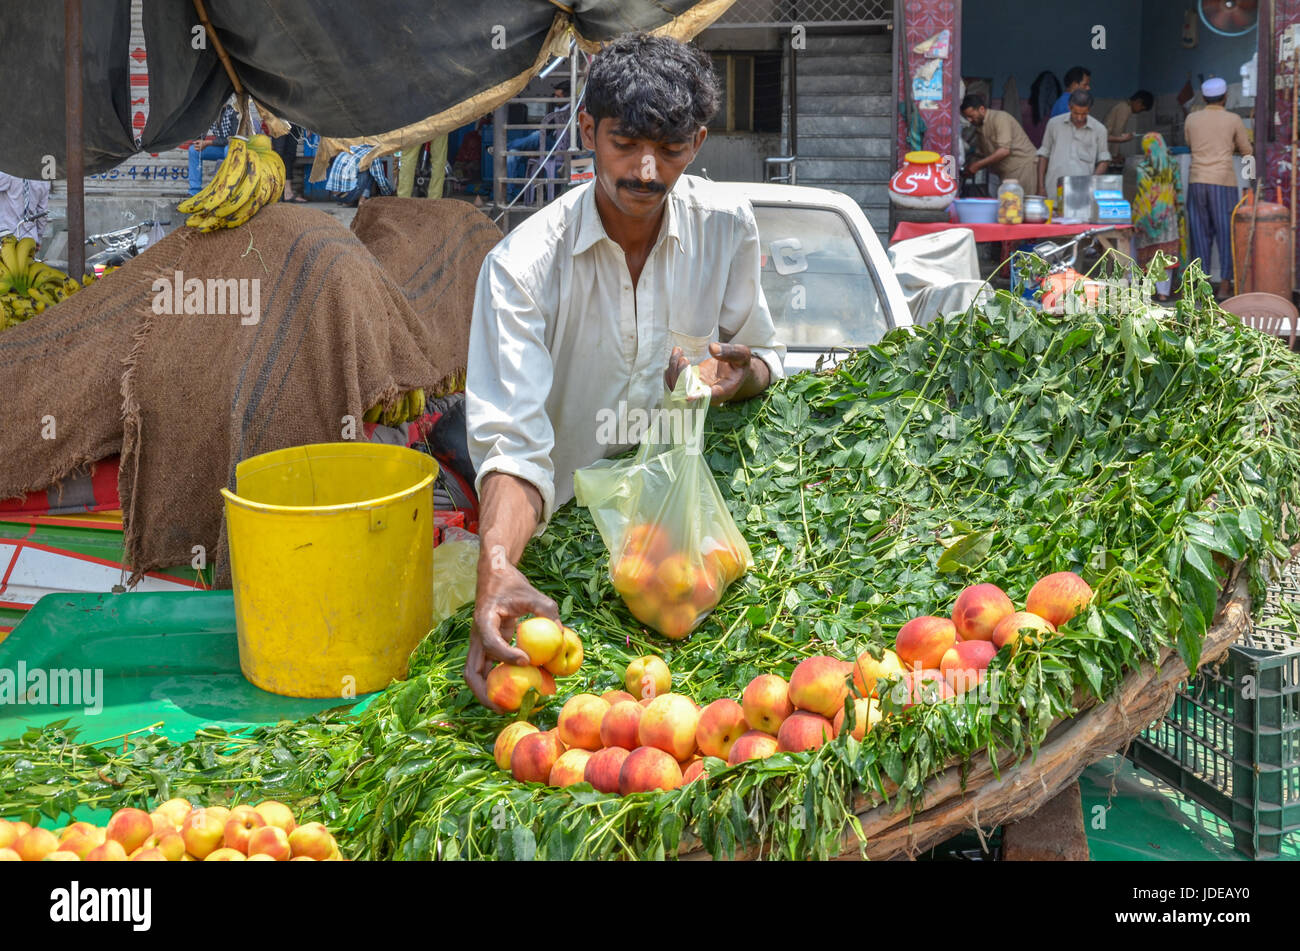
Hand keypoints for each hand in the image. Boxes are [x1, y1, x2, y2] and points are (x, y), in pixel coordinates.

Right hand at [465, 550, 558, 711]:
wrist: (494, 577)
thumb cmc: (513, 585)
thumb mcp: (532, 593)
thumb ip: (547, 610)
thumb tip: (562, 635)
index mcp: (484, 620)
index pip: (490, 642)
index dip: (505, 655)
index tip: (526, 660)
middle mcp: (478, 637)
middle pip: (472, 672)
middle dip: (485, 694)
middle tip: (505, 707)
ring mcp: (480, 645)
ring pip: (477, 676)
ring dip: (490, 694)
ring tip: (511, 708)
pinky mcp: (487, 649)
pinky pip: (490, 671)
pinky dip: (500, 683)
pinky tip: (520, 690)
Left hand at [664, 342, 765, 404]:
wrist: (734, 370)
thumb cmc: (740, 364)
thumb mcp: (742, 355)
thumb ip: (731, 352)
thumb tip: (713, 348)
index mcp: (724, 391)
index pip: (710, 397)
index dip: (699, 397)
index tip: (688, 397)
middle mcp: (707, 396)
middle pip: (688, 393)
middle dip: (681, 377)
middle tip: (684, 359)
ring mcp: (696, 391)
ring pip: (678, 387)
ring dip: (673, 370)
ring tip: (678, 351)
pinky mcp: (689, 384)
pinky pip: (674, 380)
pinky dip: (672, 367)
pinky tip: (677, 353)